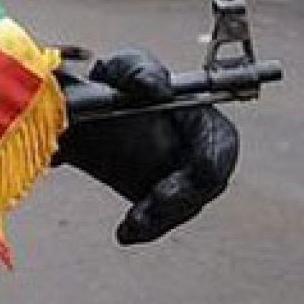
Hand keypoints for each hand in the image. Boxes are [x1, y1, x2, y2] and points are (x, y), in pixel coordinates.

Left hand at [55, 49, 239, 244]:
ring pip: (184, 206)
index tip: (190, 174)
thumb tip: (155, 86)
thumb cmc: (114, 83)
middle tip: (153, 207)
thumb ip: (139, 71)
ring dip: (161, 218)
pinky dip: (147, 228)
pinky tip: (126, 234)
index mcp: (200, 114)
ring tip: (132, 226)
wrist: (82, 114)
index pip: (221, 142)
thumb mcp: (122, 69)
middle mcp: (199, 150)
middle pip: (206, 183)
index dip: (210, 160)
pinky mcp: (162, 199)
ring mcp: (182, 177)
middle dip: (182, 199)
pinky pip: (163, 219)